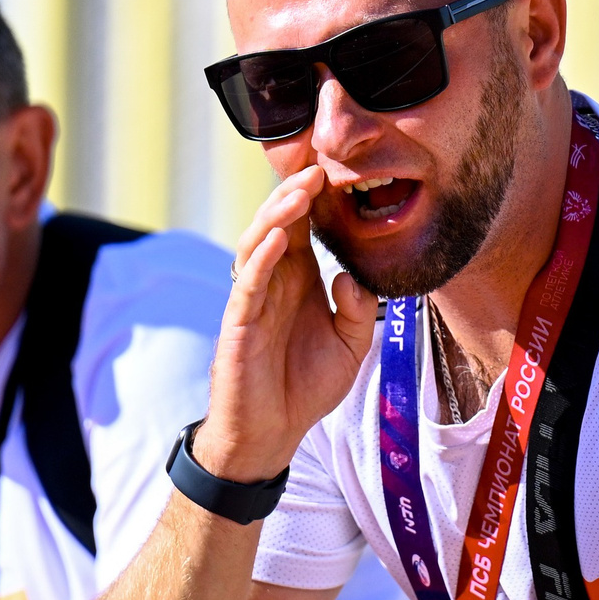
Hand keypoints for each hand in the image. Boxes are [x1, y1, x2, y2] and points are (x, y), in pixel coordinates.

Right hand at [194, 168, 378, 479]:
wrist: (273, 433)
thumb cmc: (306, 387)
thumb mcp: (351, 347)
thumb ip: (359, 310)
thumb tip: (351, 275)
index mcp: (300, 280)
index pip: (304, 228)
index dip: (315, 198)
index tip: (337, 166)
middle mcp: (274, 282)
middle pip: (278, 224)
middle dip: (296, 193)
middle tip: (319, 166)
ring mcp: (253, 299)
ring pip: (257, 244)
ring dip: (277, 216)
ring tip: (300, 192)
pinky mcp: (239, 323)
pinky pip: (246, 284)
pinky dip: (259, 258)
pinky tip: (274, 240)